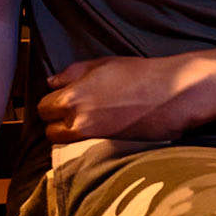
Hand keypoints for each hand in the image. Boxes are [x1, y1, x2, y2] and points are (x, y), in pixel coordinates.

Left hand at [37, 52, 203, 141]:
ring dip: (68, 135)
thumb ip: (71, 74)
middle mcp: (79, 121)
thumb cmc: (138, 75)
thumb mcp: (100, 65)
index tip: (58, 101)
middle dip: (55, 122)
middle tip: (68, 113)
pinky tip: (96, 131)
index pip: (44, 108)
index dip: (50, 104)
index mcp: (73, 98)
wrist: (171, 94)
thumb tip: (51, 83)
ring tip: (82, 123)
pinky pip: (84, 150)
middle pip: (49, 130)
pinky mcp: (109, 149)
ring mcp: (94, 138)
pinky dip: (84, 143)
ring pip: (65, 143)